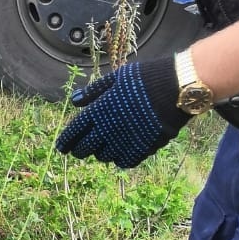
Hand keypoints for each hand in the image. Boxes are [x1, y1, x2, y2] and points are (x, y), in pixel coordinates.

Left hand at [54, 57, 187, 169]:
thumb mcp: (116, 78)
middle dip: (80, 150)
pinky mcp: (142, 149)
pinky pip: (124, 161)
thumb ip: (94, 92)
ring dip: (101, 153)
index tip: (62, 147)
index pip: (74, 132)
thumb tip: (74, 101)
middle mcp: (108, 129)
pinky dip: (120, 158)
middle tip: (80, 150)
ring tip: (102, 148)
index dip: (66, 142)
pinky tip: (121, 152)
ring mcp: (125, 141)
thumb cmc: (145, 77)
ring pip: (104, 157)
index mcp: (98, 111)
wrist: (177, 87)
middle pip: (86, 149)